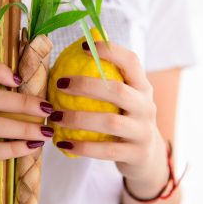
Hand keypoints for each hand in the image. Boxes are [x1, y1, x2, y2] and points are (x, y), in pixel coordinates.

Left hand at [51, 41, 168, 197]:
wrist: (146, 156)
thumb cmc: (124, 120)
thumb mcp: (123, 100)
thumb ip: (104, 83)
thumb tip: (65, 62)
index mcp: (142, 87)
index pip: (131, 61)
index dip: (109, 51)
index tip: (82, 47)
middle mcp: (147, 106)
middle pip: (117, 91)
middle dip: (86, 85)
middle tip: (59, 84)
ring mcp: (143, 131)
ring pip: (110, 122)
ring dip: (78, 118)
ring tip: (55, 117)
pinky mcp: (136, 154)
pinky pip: (106, 151)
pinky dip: (83, 147)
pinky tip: (63, 142)